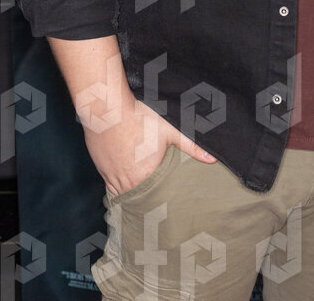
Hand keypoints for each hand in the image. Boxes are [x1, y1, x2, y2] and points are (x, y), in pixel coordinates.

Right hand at [83, 93, 215, 195]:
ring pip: (123, 194)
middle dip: (148, 200)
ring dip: (132, 193)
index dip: (162, 202)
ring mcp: (112, 176)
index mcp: (146, 176)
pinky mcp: (101, 168)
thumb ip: (191, 146)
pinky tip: (124, 182)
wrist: (107, 109)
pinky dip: (118, 186)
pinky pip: (110, 186)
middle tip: (156, 203)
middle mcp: (127, 182)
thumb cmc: (138, 117)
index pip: (155, 199)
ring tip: (142, 194)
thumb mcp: (169, 129)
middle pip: (139, 199)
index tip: (168, 205)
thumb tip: (212, 159)